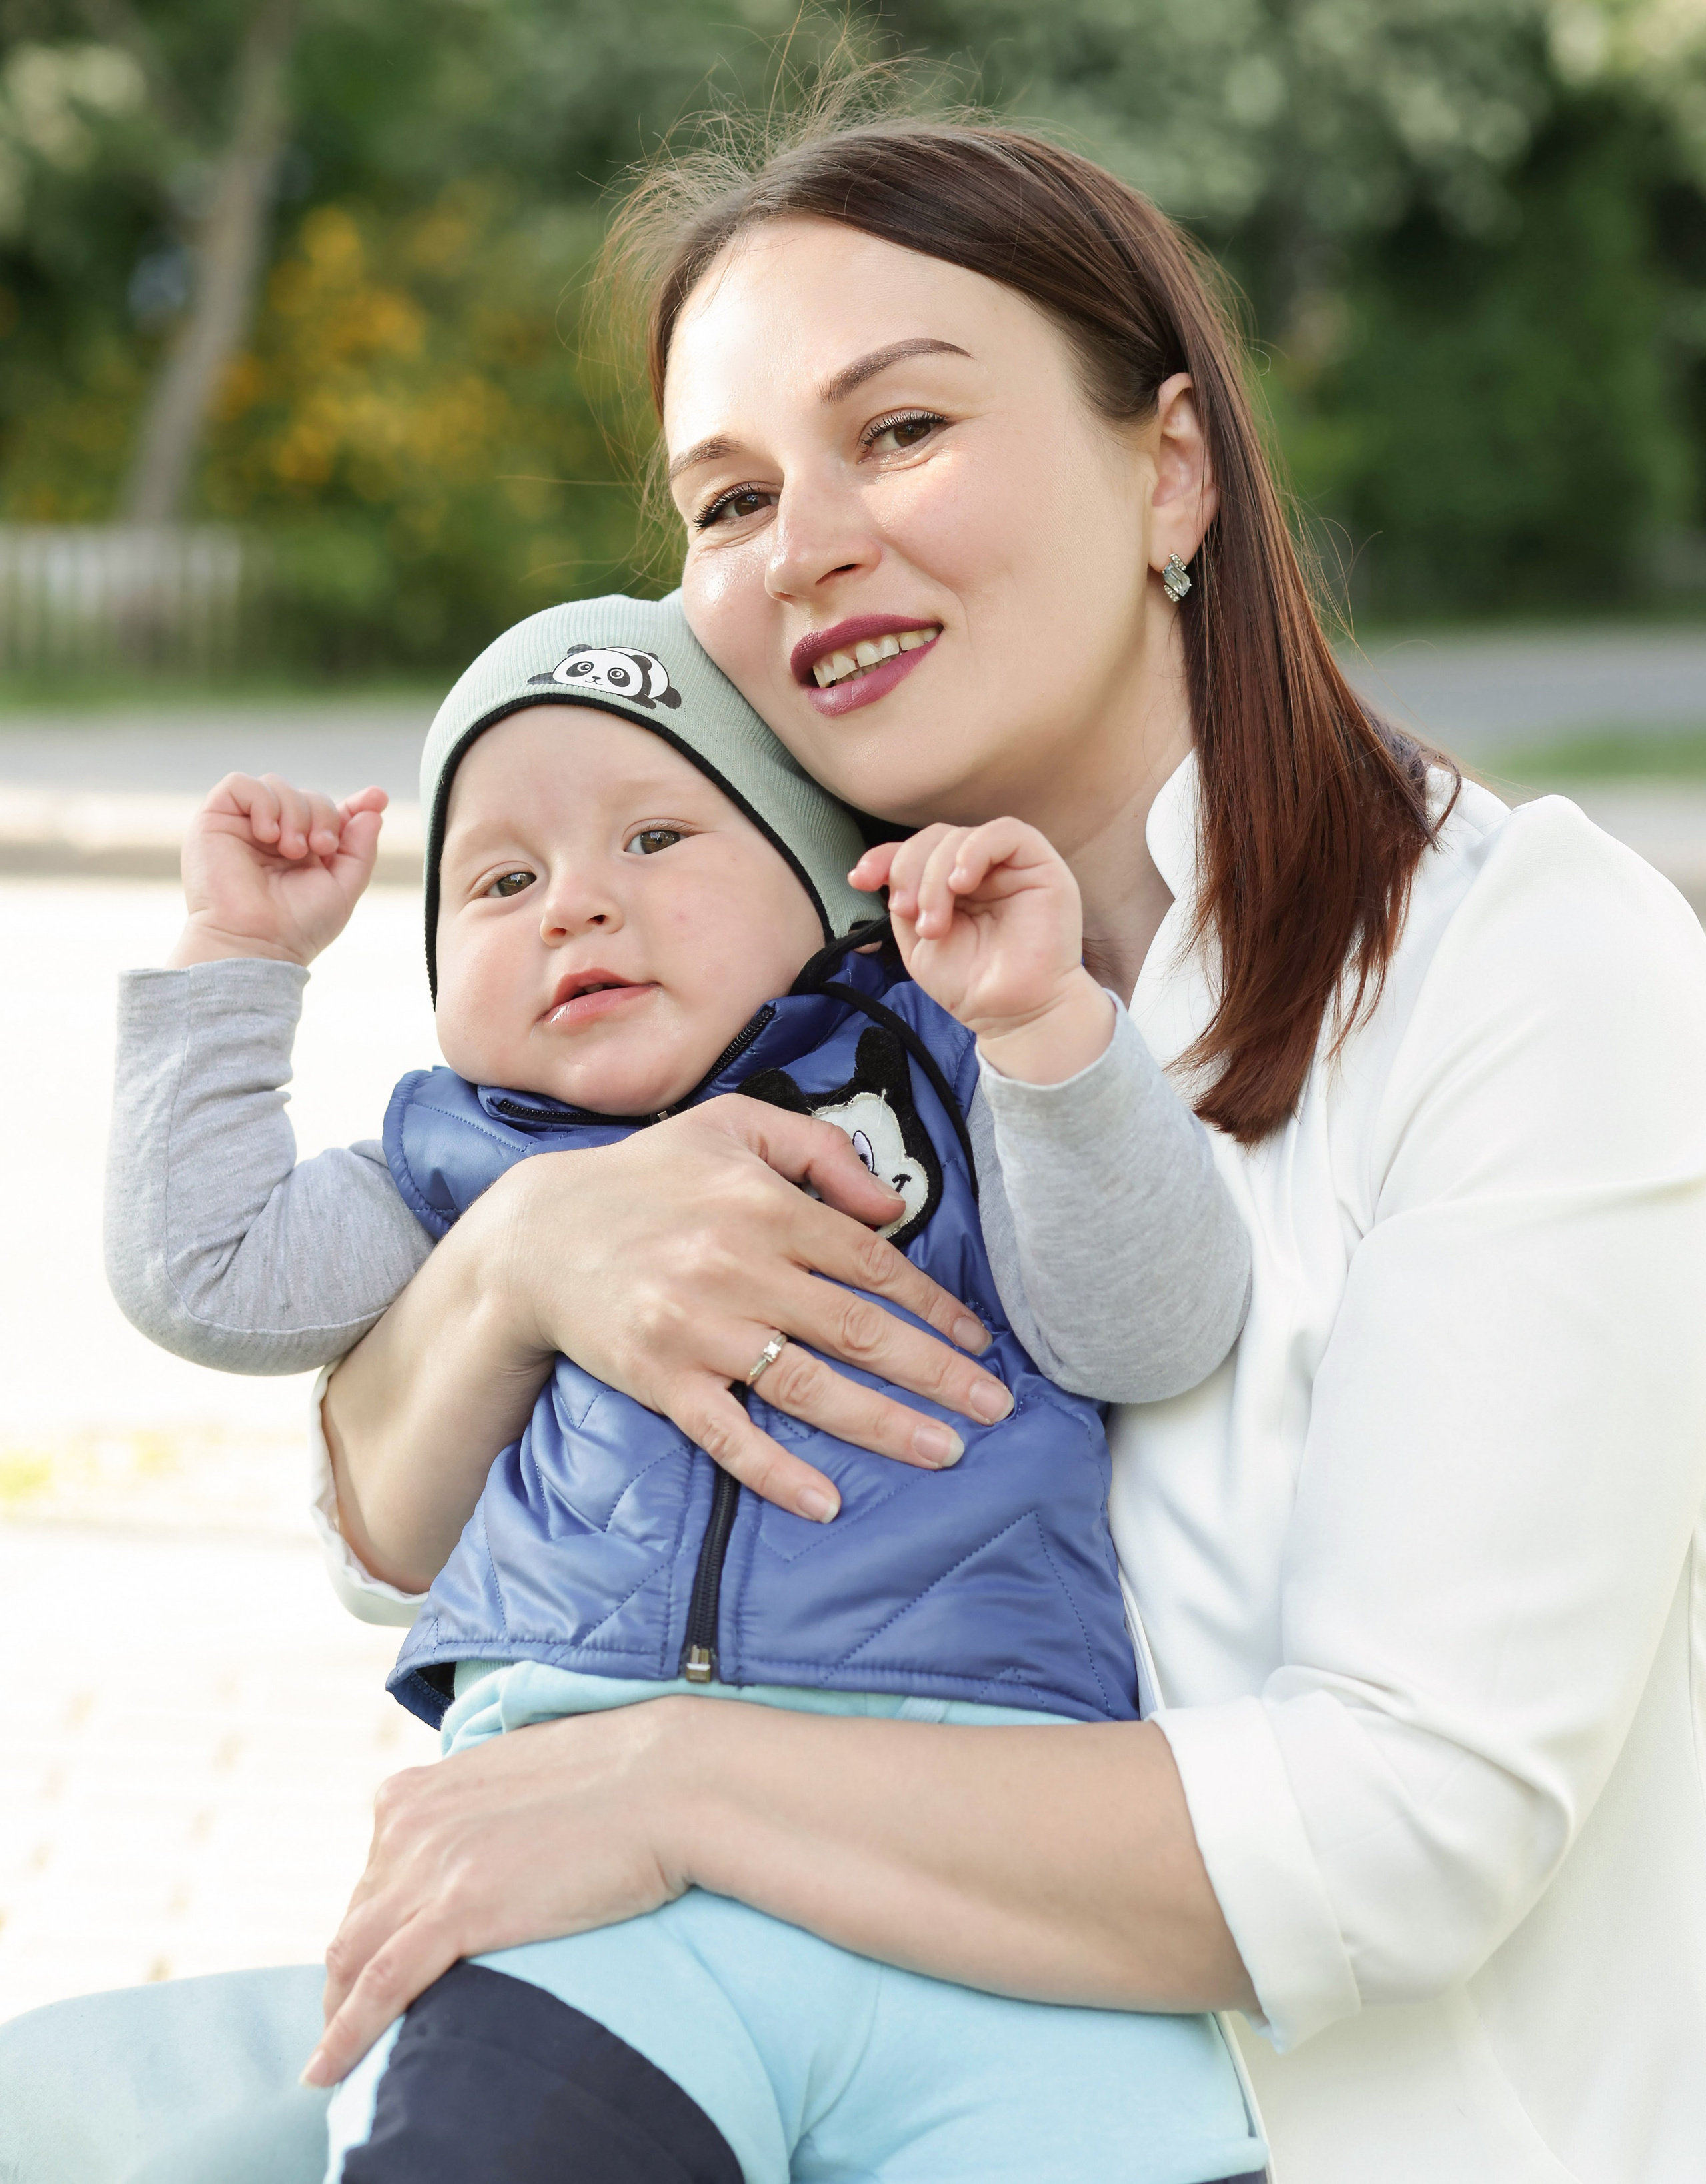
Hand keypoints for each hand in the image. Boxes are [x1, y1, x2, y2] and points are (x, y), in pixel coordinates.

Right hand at [168, 772, 387, 968]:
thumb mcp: (343, 887)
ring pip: (276, 784)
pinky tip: (268, 834)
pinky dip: (262, 802)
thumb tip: (373, 809)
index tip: (376, 798)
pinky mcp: (215, 820)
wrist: (255, 943)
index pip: (329, 812)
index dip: (355, 803)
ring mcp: (244, 826)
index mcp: (304, 850)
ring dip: (295, 812)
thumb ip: (360, 848)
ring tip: (292, 849)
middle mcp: (274, 835)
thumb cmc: (298, 926)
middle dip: (323, 815)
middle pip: (307, 795)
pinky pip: (240, 784)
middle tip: (321, 848)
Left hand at [304, 1702, 695, 2085]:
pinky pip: (381, 1986)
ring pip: (353, 1959)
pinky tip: (325, 2072)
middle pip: (355, 1922)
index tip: (374, 1971)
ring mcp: (430, 1865)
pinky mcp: (460, 1909)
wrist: (667, 1780)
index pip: (370, 1881)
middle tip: (359, 2026)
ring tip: (340, 2058)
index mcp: (417, 1792)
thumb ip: (481, 1813)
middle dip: (350, 1978)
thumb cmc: (615, 1780)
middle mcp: (407, 1824)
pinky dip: (346, 2035)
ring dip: (339, 2014)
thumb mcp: (517, 1782)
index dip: (369, 1933)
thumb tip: (486, 1849)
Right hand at [493, 1094, 1014, 1521]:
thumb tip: (892, 1209)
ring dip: (883, 1424)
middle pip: (859, 1328)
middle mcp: (737, 1265)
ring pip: (808, 1384)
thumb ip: (820, 1150)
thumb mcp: (734, 1125)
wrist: (535, 1234)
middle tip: (994, 1407)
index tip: (979, 1341)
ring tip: (944, 1451)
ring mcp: (698, 1327)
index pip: (872, 1263)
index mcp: (764, 1204)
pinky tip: (826, 1501)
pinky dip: (777, 1472)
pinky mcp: (659, 1377)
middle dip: (936, 1372)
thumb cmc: (646, 1176)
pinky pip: (727, 1434)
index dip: (935, 1305)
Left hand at [852, 821, 1112, 1084]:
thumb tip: (882, 871)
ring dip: (935, 875)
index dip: (885, 857)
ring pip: (962, 837)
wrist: (1012, 1015)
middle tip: (906, 913)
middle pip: (935, 839)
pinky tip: (960, 884)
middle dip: (909, 871)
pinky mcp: (1041, 867)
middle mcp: (983, 870)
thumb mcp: (916, 941)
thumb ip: (904, 901)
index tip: (860, 879)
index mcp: (953, 884)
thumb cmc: (969, 984)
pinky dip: (973, 851)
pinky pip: (1007, 833)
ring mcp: (1012, 866)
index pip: (917, 850)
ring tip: (934, 923)